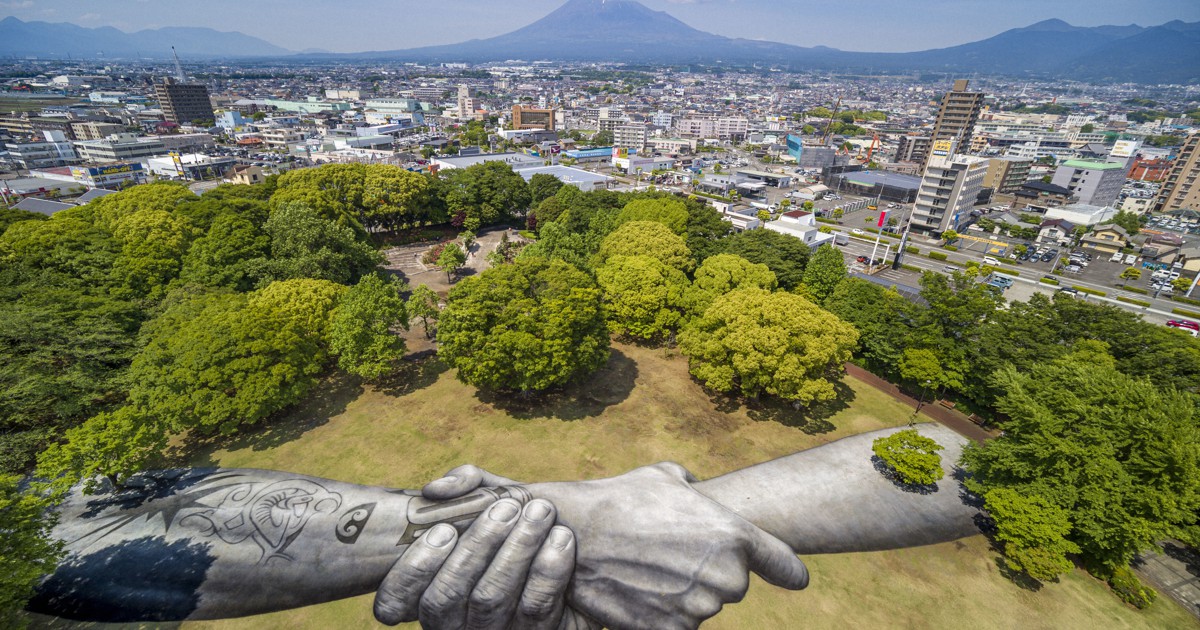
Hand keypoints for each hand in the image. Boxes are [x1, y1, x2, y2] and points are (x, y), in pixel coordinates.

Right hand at [373, 497, 585, 629]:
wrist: (584, 538)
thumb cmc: (520, 518)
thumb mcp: (492, 498)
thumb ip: (465, 486)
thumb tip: (435, 489)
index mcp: (428, 591)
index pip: (393, 602)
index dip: (413, 569)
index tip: (444, 530)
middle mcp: (451, 622)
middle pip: (446, 598)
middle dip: (476, 547)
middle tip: (507, 508)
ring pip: (490, 601)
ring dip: (515, 551)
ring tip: (539, 513)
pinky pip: (536, 611)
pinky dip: (549, 571)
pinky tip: (562, 539)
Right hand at [423, 464, 809, 629]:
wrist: (575, 533)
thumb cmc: (620, 499)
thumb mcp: (665, 476)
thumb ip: (694, 488)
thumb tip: (695, 488)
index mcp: (735, 535)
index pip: (784, 565)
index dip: (787, 572)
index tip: (794, 579)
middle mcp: (725, 576)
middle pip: (733, 586)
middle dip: (709, 574)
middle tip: (670, 554)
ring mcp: (699, 608)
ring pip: (703, 608)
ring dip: (684, 594)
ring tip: (647, 569)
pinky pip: (678, 626)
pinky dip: (662, 614)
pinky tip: (638, 591)